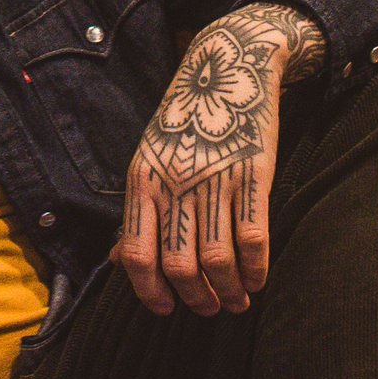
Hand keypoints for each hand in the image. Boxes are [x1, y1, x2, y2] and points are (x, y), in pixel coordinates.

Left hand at [115, 2, 321, 316]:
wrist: (227, 69)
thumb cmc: (187, 122)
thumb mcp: (149, 158)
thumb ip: (140, 209)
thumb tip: (119, 261)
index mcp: (143, 182)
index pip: (136, 255)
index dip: (149, 293)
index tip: (165, 309)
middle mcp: (174, 184)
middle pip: (178, 266)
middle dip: (195, 299)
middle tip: (209, 308)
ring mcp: (215, 180)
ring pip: (217, 260)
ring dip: (228, 291)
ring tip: (236, 300)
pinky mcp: (253, 176)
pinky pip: (253, 239)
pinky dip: (256, 270)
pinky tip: (257, 279)